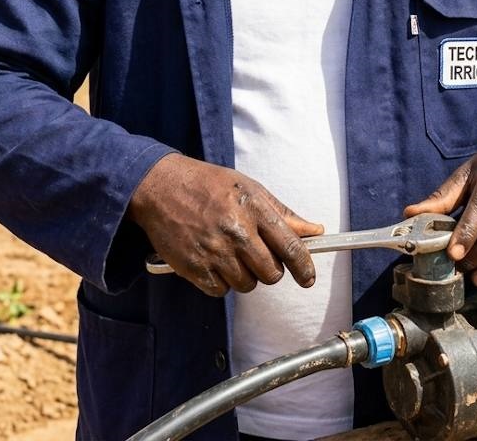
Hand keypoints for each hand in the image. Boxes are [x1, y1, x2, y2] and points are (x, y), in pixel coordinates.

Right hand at [127, 153, 323, 296]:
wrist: (160, 186)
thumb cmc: (209, 184)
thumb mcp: (249, 188)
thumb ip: (282, 213)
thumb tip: (315, 230)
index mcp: (253, 207)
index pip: (289, 246)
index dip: (304, 267)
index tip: (308, 279)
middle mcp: (236, 231)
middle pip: (271, 273)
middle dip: (270, 270)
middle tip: (258, 256)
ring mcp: (214, 250)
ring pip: (247, 285)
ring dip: (244, 275)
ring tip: (231, 253)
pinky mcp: (193, 267)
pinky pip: (221, 290)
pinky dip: (221, 281)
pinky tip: (214, 260)